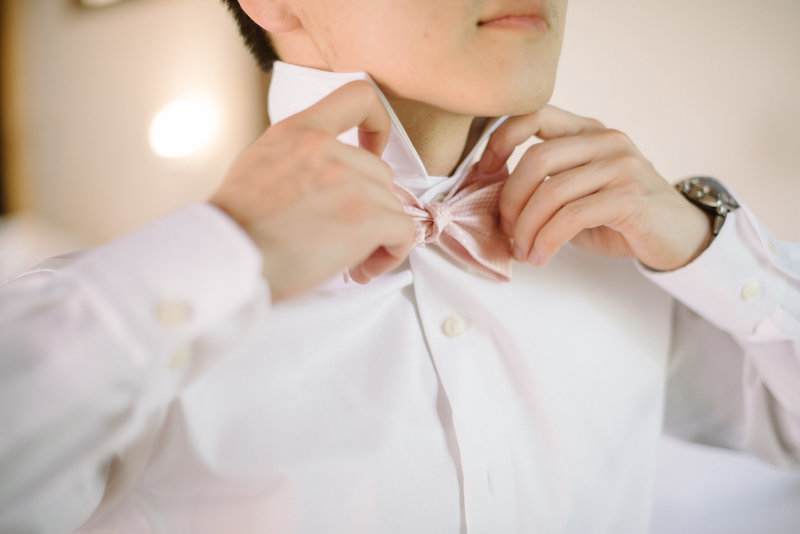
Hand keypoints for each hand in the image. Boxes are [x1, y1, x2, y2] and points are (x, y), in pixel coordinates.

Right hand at [210, 81, 414, 301]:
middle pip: (380, 173)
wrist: (223, 256)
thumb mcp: (258, 164)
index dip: (378, 125)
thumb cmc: (233, 226)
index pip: (359, 97)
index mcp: (299, 131)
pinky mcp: (365, 217)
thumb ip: (297, 159)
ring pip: (392, 205)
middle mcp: (327, 149)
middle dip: (370, 207)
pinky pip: (402, 231)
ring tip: (351, 261)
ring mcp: (350, 182)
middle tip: (348, 238)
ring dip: (378, 235)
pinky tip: (365, 268)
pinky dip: (393, 252)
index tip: (373, 149)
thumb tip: (321, 185)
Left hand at [477, 105, 711, 270]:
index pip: (532, 115)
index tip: (484, 174)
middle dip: (510, 200)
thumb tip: (494, 197)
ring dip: (527, 228)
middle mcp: (605, 140)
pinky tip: (540, 256)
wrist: (677, 236)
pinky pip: (571, 217)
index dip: (499, 141)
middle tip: (506, 230)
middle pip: (536, 159)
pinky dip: (547, 241)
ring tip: (523, 250)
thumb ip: (545, 183)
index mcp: (587, 131)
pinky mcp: (630, 197)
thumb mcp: (578, 191)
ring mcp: (621, 166)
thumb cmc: (619, 216)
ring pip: (551, 192)